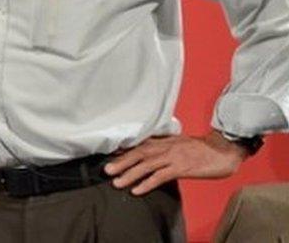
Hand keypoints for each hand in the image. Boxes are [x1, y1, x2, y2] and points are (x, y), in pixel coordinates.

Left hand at [104, 131, 247, 194]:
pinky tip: (137, 190)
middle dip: (122, 162)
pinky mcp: (182, 168)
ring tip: (117, 182)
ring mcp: (173, 157)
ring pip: (146, 165)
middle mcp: (165, 147)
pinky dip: (148, 183)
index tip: (109, 155)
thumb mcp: (179, 143)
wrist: (224, 149)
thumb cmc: (202, 148)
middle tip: (106, 170)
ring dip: (130, 174)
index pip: (140, 144)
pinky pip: (161, 176)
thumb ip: (164, 146)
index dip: (124, 150)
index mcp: (164, 141)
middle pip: (139, 153)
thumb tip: (148, 152)